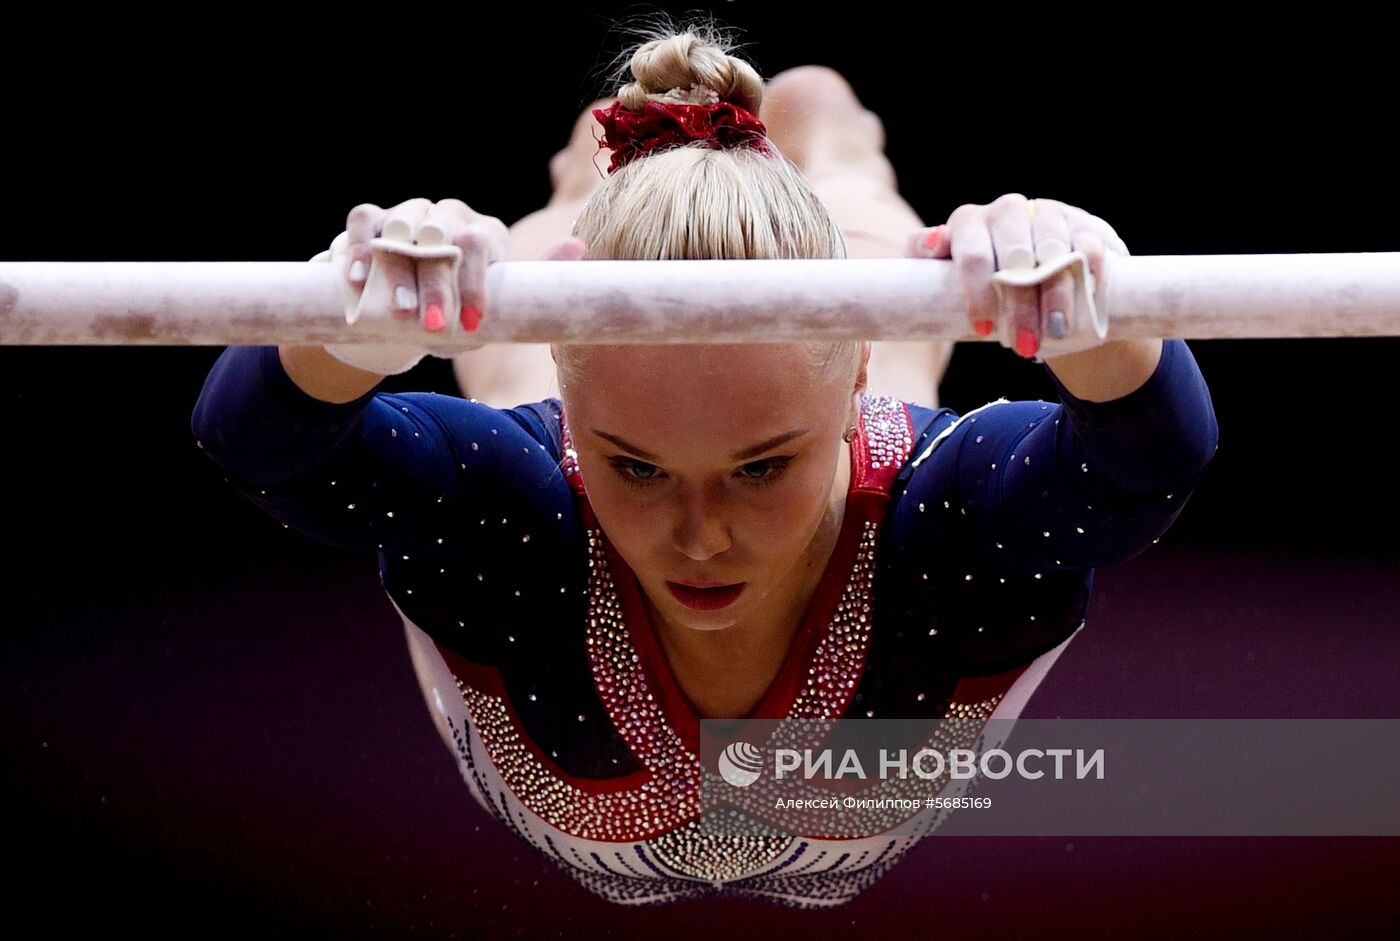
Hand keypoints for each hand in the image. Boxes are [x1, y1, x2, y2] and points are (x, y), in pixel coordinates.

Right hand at [313, 198, 587, 373]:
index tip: (468, 325)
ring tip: (398, 311)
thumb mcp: (493, 314)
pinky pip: (364, 222)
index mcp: (485, 236)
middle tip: (432, 325)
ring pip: (403, 227)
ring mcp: (411, 215)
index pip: (482, 245)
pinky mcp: (373, 220)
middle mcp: (450, 217)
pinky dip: (358, 249)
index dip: (473, 284)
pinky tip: (357, 280)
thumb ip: (535, 282)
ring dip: (398, 271)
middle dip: (438, 285)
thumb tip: (580, 246)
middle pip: (442, 236)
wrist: (401, 321)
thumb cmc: (456, 318)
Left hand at [905, 193, 1129, 360]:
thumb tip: (931, 241)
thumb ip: (927, 260)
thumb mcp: (944, 275)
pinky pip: (1089, 244)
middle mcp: (1007, 210)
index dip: (978, 294)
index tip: (982, 331)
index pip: (973, 255)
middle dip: (1019, 307)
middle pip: (1015, 260)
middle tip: (1022, 345)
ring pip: (1054, 253)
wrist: (1029, 273)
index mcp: (968, 222)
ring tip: (1055, 333)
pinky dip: (1090, 273)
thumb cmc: (978, 280)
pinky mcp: (1082, 223)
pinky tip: (1087, 300)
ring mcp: (1046, 213)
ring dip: (1056, 297)